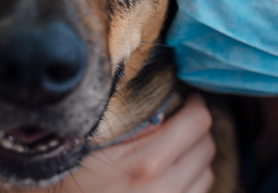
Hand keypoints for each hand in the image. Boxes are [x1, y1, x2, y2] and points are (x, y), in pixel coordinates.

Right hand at [35, 93, 215, 192]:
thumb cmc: (71, 180)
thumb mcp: (92, 143)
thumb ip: (126, 122)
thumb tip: (157, 93)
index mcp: (146, 163)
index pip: (197, 122)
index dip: (194, 105)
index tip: (186, 99)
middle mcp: (164, 188)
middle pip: (206, 147)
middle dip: (197, 130)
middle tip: (181, 121)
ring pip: (206, 173)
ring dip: (195, 158)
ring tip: (176, 149)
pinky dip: (190, 181)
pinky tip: (171, 175)